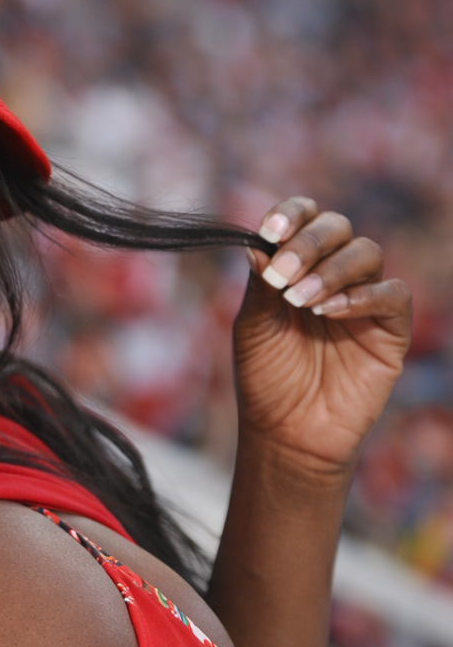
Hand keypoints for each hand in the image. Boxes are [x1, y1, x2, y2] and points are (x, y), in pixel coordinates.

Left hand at [232, 197, 412, 484]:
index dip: (291, 215)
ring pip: (367, 254)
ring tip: (301, 301)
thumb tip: (256, 242)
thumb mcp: (253, 325)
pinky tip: (330, 313)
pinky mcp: (390, 330)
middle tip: (283, 275)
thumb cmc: (265, 376)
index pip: (304, 218)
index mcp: (296, 265)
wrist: (286, 431)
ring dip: (331, 270)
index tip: (269, 230)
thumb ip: (260, 283)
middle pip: (338, 228)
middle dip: (308, 243)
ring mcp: (364, 301)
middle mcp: (332, 275)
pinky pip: (393, 295)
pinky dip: (362, 296)